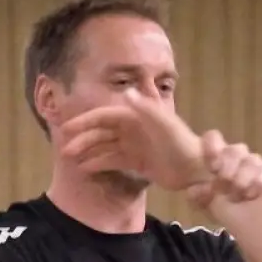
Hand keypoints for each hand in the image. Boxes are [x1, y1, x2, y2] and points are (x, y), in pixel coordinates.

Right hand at [56, 90, 210, 190]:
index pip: (104, 116)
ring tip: (71, 162)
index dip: (85, 121)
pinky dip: (99, 163)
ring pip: (104, 146)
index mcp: (135, 116)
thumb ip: (146, 108)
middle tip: (64, 151)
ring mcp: (134, 145)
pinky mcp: (137, 162)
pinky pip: (113, 161)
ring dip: (88, 152)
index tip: (66, 128)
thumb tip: (125, 91)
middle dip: (83, 139)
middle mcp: (132, 129)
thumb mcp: (164, 124)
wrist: (196, 168)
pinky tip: (85, 169)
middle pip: (101, 131)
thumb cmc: (180, 143)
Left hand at [183, 134, 261, 209]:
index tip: (212, 167)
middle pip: (235, 150)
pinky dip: (260, 182)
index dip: (212, 146)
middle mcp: (235, 158)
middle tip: (224, 187)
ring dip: (244, 179)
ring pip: (252, 159)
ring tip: (238, 195)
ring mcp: (253, 164)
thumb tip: (199, 188)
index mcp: (215, 160)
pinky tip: (251, 195)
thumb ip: (198, 195)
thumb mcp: (204, 205)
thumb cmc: (223, 210)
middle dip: (229, 169)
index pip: (213, 138)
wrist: (251, 227)